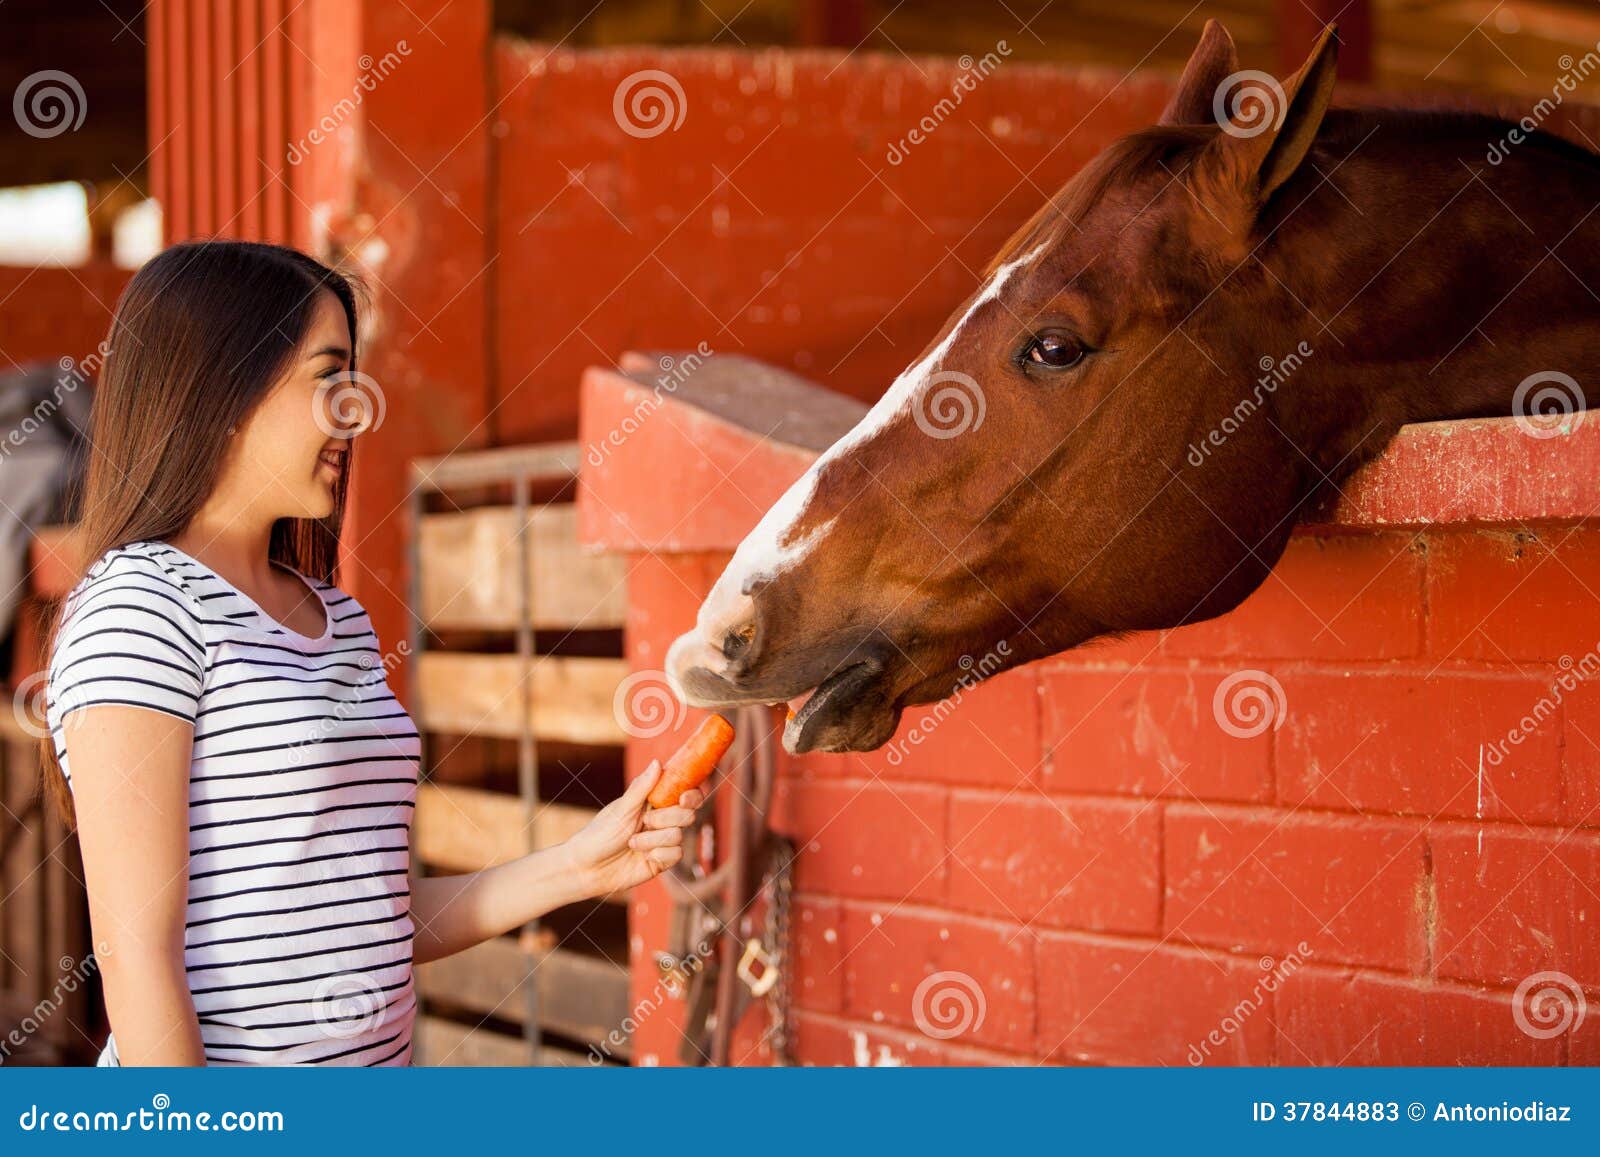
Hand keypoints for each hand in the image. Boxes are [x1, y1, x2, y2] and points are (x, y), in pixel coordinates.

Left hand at [563, 762, 706, 898]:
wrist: (588, 868)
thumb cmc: (600, 834)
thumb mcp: (621, 809)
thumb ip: (641, 788)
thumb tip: (657, 762)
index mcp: (653, 802)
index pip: (684, 793)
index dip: (692, 794)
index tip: (683, 799)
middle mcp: (662, 820)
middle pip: (688, 814)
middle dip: (666, 818)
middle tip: (645, 821)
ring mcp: (664, 841)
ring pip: (679, 835)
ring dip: (652, 839)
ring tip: (632, 843)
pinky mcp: (663, 861)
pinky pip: (676, 854)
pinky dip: (658, 854)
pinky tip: (642, 857)